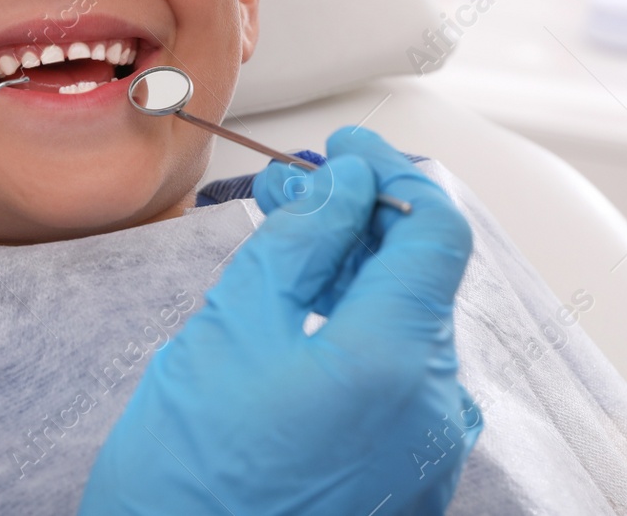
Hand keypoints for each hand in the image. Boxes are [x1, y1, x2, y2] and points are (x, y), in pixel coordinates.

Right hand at [80, 128, 478, 515]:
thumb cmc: (189, 477)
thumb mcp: (230, 325)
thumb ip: (300, 240)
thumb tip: (341, 184)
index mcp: (398, 359)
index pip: (434, 228)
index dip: (387, 169)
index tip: (343, 149)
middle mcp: (436, 405)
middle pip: (418, 274)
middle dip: (357, 218)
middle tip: (291, 188)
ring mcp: (428, 448)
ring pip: (406, 323)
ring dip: (351, 271)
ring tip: (283, 245)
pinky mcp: (408, 473)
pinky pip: (399, 375)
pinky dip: (356, 328)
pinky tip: (300, 312)